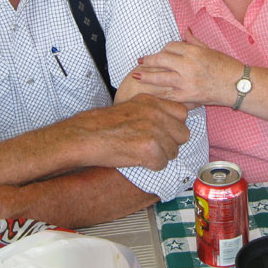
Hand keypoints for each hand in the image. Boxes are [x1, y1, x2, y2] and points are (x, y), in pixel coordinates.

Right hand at [63, 94, 190, 171]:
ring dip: (160, 156)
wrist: (85, 136)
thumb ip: (152, 112)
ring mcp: (154, 130)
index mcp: (152, 101)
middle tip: (152, 146)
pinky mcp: (149, 148)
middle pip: (183, 134)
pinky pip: (161, 164)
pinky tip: (136, 159)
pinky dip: (150, 166)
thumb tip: (170, 125)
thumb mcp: (131, 108)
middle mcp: (156, 113)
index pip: (182, 114)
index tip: (165, 133)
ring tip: (140, 152)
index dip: (174, 127)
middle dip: (171, 143)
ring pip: (173, 152)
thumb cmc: (102, 125)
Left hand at [134, 29, 241, 106]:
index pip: (171, 46)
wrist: (238, 86)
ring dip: (146, 76)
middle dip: (149, 60)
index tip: (160, 53)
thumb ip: (194, 41)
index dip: (164, 49)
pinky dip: (158, 94)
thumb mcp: (210, 50)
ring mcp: (186, 82)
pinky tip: (149, 93)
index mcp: (193, 51)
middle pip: (161, 59)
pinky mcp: (188, 96)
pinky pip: (168, 94)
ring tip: (136, 75)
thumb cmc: (227, 66)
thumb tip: (185, 30)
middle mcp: (188, 65)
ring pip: (160, 77)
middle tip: (140, 61)